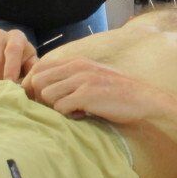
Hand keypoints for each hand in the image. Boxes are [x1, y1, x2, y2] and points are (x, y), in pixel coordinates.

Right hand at [0, 28, 37, 81]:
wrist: (8, 59)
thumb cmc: (23, 63)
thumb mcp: (31, 64)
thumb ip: (32, 70)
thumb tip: (28, 80)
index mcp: (16, 36)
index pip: (12, 49)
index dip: (11, 68)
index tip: (11, 83)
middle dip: (0, 77)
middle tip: (4, 88)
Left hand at [22, 58, 165, 123]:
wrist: (143, 99)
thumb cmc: (116, 92)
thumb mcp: (92, 76)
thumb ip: (71, 77)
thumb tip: (42, 89)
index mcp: (77, 61)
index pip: (39, 67)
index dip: (33, 85)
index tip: (41, 99)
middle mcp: (78, 66)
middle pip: (38, 81)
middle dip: (40, 98)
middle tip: (56, 107)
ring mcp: (82, 79)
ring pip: (46, 95)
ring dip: (55, 107)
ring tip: (73, 110)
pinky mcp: (87, 95)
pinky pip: (60, 108)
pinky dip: (68, 115)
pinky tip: (83, 114)